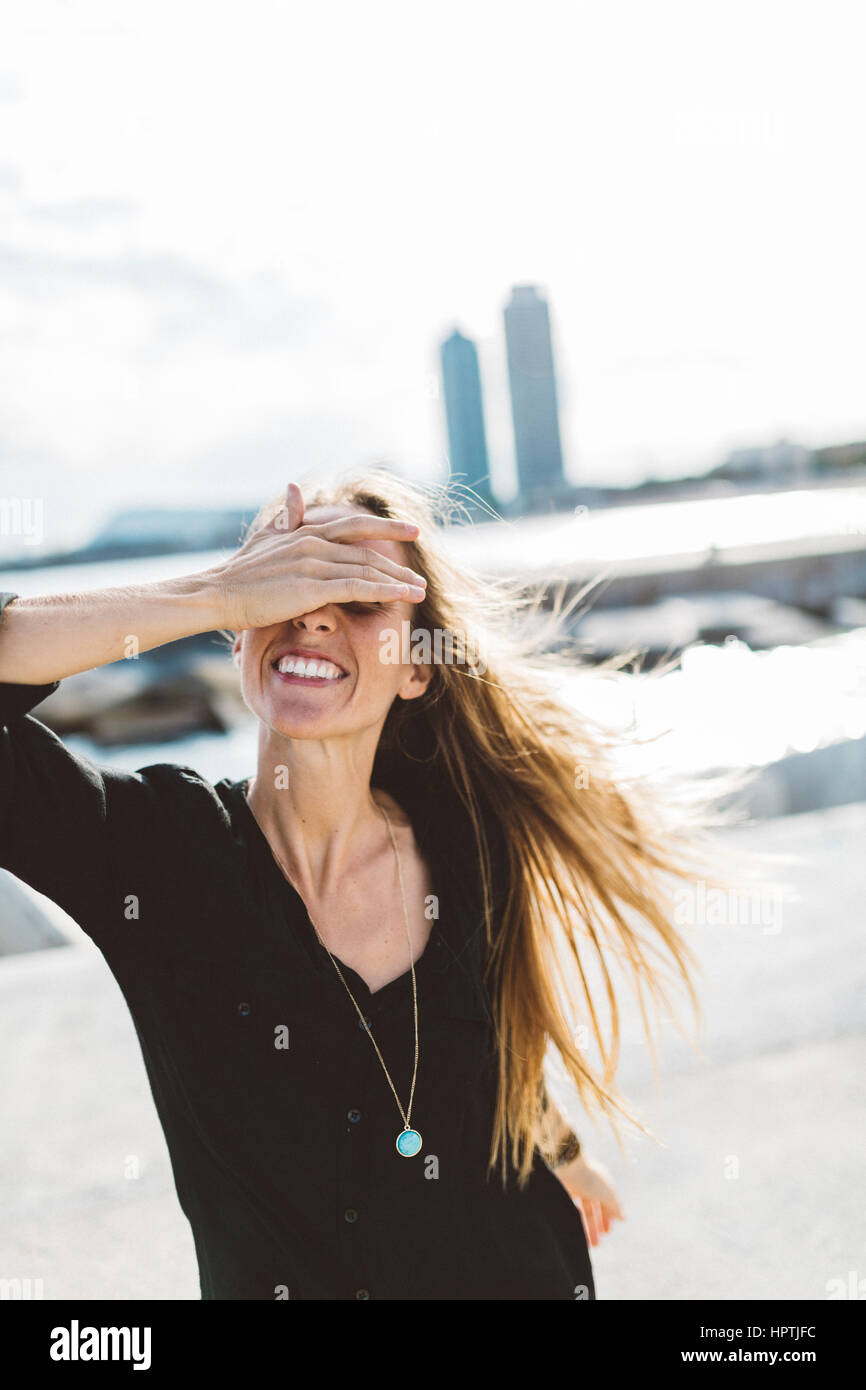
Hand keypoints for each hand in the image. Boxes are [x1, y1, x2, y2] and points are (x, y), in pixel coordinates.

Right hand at [207, 482, 427, 630]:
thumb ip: (285, 517)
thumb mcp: (263, 538)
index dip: (385, 528)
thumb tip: (293, 488)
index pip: (354, 526)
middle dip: (397, 563)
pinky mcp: (312, 588)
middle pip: (366, 551)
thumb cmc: (238, 574)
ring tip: (420, 590)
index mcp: (305, 533)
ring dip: (397, 581)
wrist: (215, 594)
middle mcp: (313, 544)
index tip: (412, 530)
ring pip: (367, 569)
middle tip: (421, 574)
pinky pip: (358, 588)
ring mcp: (314, 565)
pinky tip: (404, 597)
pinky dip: (385, 591)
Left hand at [555, 1153, 624, 1247]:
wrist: (567, 1164)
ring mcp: (576, 1189)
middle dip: (596, 1226)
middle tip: (598, 1244)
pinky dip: (574, 1220)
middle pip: (593, 1209)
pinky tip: (574, 1231)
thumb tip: (624, 1218)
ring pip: (582, 1212)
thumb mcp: (607, 1194)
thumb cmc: (590, 1177)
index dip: (607, 1218)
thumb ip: (615, 1207)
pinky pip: (570, 1209)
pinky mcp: (564, 1192)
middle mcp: (589, 1187)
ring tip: (587, 1244)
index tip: (607, 1233)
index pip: (606, 1204)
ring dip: (586, 1227)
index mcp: (602, 1184)